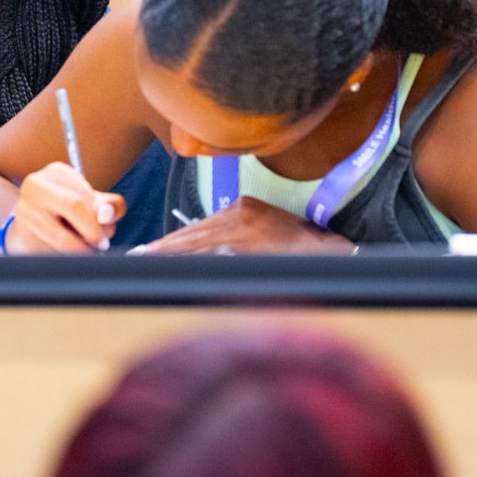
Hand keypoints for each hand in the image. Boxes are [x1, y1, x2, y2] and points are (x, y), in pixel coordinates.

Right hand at [7, 161, 126, 252]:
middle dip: (93, 231)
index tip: (107, 226)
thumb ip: (109, 205)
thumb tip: (107, 214)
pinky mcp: (20, 235)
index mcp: (57, 172)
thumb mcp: (91, 202)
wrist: (30, 224)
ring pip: (60, 237)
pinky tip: (64, 251)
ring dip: (80, 249)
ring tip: (84, 248)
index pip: (86, 194)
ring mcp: (24, 211)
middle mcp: (36, 187)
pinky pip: (49, 252)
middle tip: (100, 243)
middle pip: (73, 206)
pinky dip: (64, 257)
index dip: (102, 215)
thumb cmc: (66, 210)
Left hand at [132, 196, 353, 254]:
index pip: (202, 226)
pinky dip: (181, 260)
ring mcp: (239, 229)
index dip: (176, 240)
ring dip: (166, 253)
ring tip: (142, 261)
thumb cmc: (308, 251)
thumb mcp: (277, 236)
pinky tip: (165, 267)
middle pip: (192, 233)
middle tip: (137, 256)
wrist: (338, 255)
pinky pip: (203, 254)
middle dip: (164, 247)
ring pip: (193, 242)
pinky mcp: (242, 243)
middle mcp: (238, 215)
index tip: (155, 249)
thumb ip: (250, 240)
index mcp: (245, 209)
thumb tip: (220, 256)